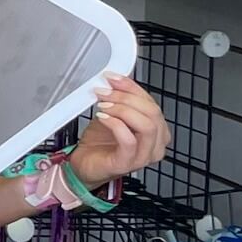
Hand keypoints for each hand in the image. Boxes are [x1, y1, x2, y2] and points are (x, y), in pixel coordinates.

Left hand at [68, 73, 167, 187]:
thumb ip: (119, 98)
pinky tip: (103, 118)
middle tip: (105, 92)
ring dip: (123, 110)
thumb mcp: (112, 113)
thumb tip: (117, 78)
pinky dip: (115, 124)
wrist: (84, 163)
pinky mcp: (128, 164)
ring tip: (104, 105)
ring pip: (147, 125)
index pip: (152, 103)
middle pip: (152, 113)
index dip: (132, 87)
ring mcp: (144, 156)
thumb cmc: (100, 141)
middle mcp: (155, 144)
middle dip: (126, 97)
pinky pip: (129, 140)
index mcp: (157, 130)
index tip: (113, 78)